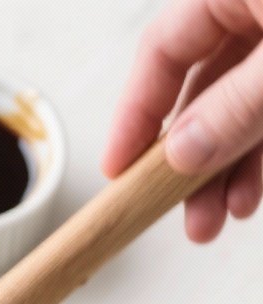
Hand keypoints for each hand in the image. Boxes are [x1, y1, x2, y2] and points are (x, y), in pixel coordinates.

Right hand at [102, 0, 262, 240]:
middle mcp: (252, 5)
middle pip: (203, 87)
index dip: (136, 115)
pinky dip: (261, 151)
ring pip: (241, 104)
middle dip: (192, 158)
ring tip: (221, 219)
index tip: (117, 172)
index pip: (163, 49)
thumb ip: (236, 107)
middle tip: (181, 215)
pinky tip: (250, 192)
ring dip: (228, 166)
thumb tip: (181, 155)